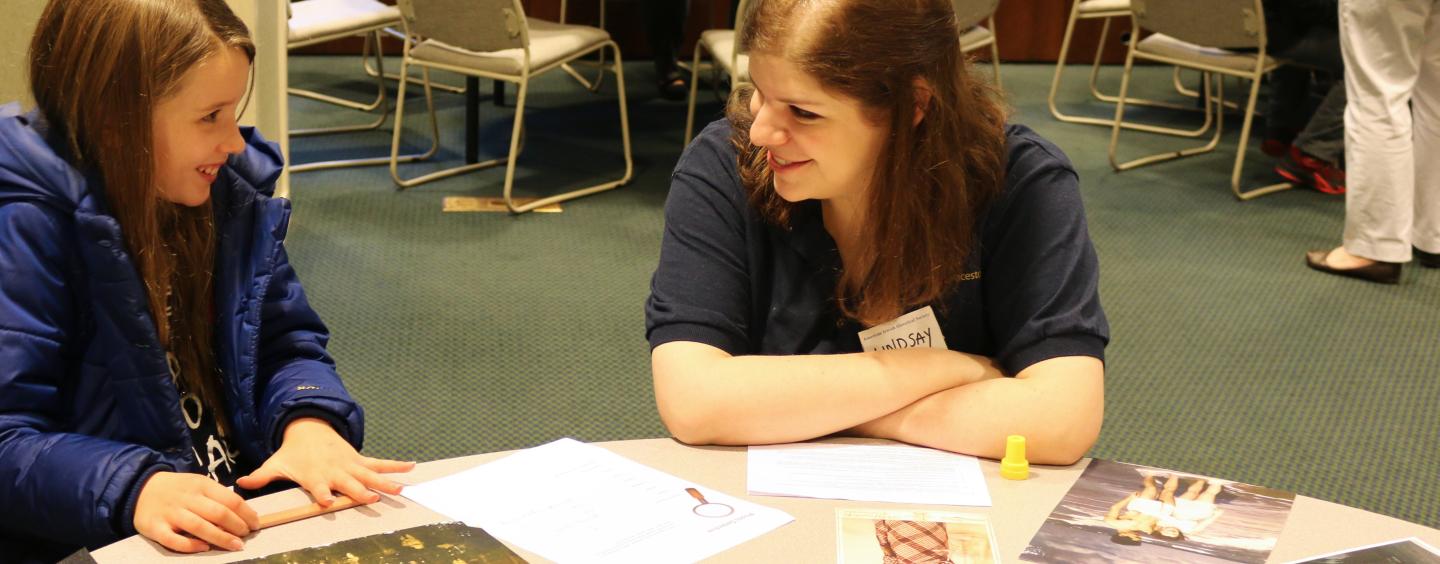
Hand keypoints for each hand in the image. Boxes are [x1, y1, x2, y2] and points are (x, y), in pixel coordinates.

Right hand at [133, 471, 258, 552]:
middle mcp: (187, 498)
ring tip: (235, 545)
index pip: (230, 499)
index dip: (246, 513)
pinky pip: (173, 539)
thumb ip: (218, 497)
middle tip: (246, 536)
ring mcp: (170, 513)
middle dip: (237, 526)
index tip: (255, 524)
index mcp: (201, 485)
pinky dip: (190, 545)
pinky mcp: (155, 527)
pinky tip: (204, 548)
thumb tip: (244, 514)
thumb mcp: (199, 484)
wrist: (140, 487)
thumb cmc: (178, 489)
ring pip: (199, 526)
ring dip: (220, 537)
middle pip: (218, 513)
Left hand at [235, 417, 414, 505]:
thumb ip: (261, 475)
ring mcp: (350, 464)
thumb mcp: (276, 463)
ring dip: (385, 481)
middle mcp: (335, 471)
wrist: (309, 428)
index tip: (326, 501)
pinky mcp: (359, 459)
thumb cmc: (293, 453)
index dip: (322, 493)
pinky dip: (396, 465)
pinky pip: (379, 463)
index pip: (318, 487)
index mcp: (315, 475)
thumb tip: (239, 483)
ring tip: (400, 488)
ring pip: (369, 474)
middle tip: (373, 498)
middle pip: (349, 483)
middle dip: (360, 490)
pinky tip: (411, 467)